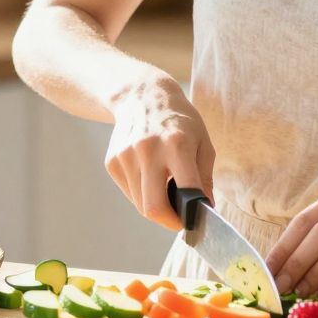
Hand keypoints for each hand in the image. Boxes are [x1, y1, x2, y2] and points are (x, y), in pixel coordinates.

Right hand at [105, 79, 214, 230]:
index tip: (193, 221)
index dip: (189, 215)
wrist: (143, 96)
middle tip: (178, 219)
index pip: (184, 192)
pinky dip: (142, 194)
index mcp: (176, 144)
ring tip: (166, 189)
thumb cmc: (181, 122)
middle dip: (168, 221)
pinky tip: (150, 176)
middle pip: (153, 207)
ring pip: (140, 204)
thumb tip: (205, 210)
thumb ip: (205, 179)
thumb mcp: (203, 144)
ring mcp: (125, 155)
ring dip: (155, 205)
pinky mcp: (112, 161)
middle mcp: (148, 149)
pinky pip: (129, 192)